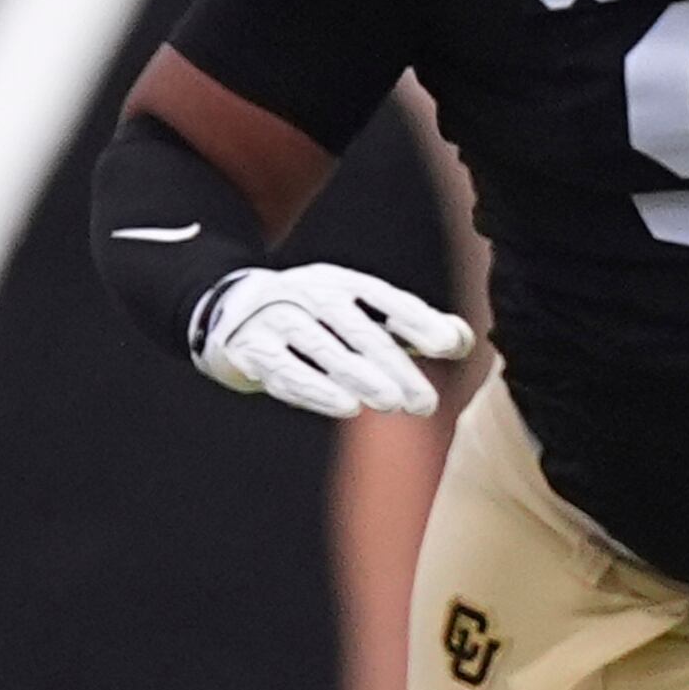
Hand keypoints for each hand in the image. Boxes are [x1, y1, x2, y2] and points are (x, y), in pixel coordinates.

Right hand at [193, 263, 471, 418]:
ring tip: (392, 403)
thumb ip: (408, 326)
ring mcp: (276, 320)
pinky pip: (285, 371)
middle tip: (424, 401)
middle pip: (357, 329)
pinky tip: (344, 406)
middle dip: (394, 365)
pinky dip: (316, 389)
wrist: (225, 311)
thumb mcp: (355, 312)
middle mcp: (307, 294)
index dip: (417, 320)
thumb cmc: (309, 318)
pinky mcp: (250, 349)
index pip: (384, 298)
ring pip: (323, 349)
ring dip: (359, 376)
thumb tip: (463, 340)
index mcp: (339, 282)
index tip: (449, 346)